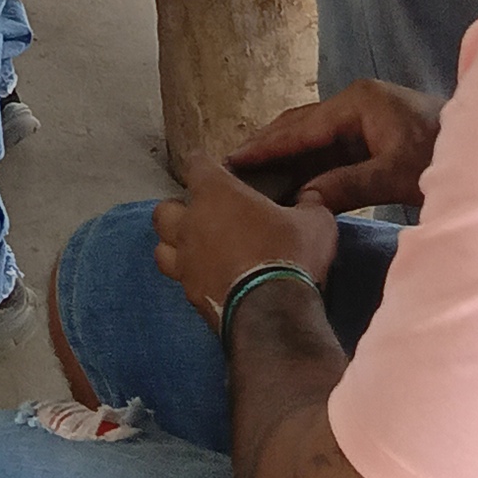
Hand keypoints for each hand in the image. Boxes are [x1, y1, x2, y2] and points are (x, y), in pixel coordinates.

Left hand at [153, 154, 338, 326]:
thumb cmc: (290, 255)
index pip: (195, 164)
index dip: (202, 164)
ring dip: (174, 246)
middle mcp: (191, 224)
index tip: (211, 168)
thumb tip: (311, 199)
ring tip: (195, 249)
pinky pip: (180, 280)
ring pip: (162, 248)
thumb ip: (309, 206)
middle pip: (164, 210)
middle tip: (201, 216)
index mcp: (216, 194)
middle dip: (178, 209)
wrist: (274, 313)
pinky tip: (208, 279)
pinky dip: (190, 277)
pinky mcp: (189, 294)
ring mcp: (185, 262)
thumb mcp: (315, 223)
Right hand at [229, 79, 441, 212]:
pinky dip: (308, 163)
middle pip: (299, 125)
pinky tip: (289, 179)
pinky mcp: (371, 135)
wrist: (477, 152)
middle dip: (267, 145)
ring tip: (251, 174)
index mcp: (357, 103)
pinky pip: (329, 148)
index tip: (234, 159)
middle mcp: (354, 103)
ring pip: (312, 137)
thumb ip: (348, 186)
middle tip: (231, 167)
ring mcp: (362, 118)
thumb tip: (304, 200)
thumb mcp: (395, 174)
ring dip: (285, 156)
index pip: (300, 127)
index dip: (266, 146)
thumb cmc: (440, 157)